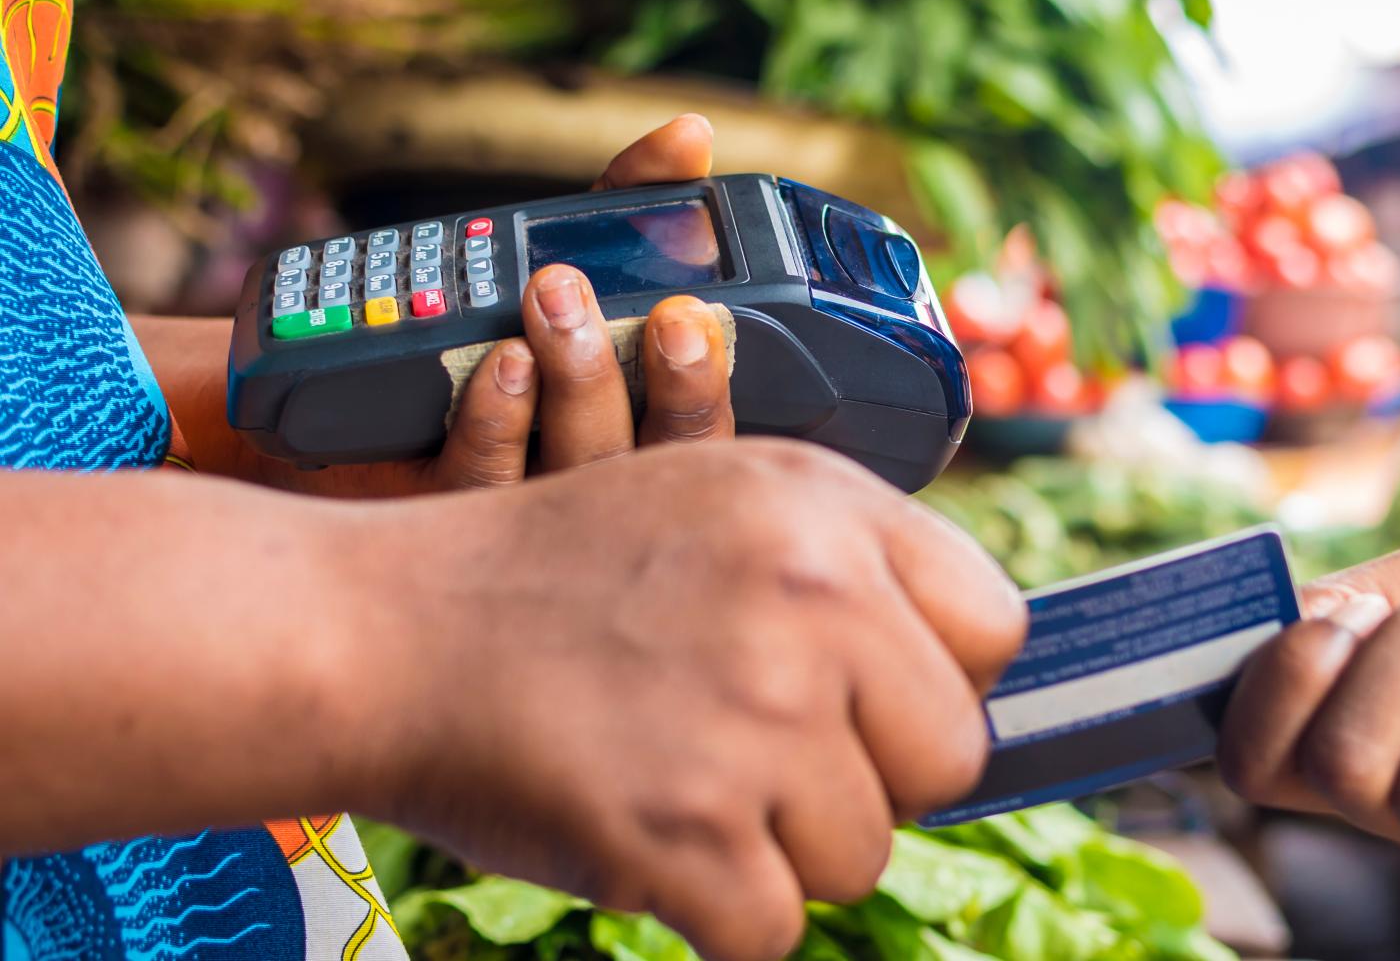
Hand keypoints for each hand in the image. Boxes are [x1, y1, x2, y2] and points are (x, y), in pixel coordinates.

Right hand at [358, 440, 1026, 960]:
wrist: (387, 634)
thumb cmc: (562, 576)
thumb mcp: (725, 498)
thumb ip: (859, 567)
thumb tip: (977, 678)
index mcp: (829, 510)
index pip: (995, 633)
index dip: (934, 680)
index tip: (865, 697)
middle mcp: (810, 601)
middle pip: (950, 758)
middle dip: (868, 777)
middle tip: (761, 752)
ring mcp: (752, 719)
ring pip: (863, 856)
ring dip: (781, 848)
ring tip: (683, 777)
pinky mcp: (686, 832)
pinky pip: (775, 930)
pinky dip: (715, 913)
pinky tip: (653, 843)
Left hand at [413, 114, 732, 488]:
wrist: (362, 404)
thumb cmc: (500, 332)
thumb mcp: (570, 261)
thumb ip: (636, 201)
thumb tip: (691, 135)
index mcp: (654, 426)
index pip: (712, 427)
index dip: (713, 384)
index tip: (696, 316)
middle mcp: (610, 476)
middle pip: (665, 459)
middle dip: (675, 386)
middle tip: (668, 314)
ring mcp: (536, 501)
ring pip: (583, 467)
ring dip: (581, 378)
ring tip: (557, 296)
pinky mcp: (455, 503)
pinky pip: (485, 473)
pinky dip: (497, 413)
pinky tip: (502, 360)